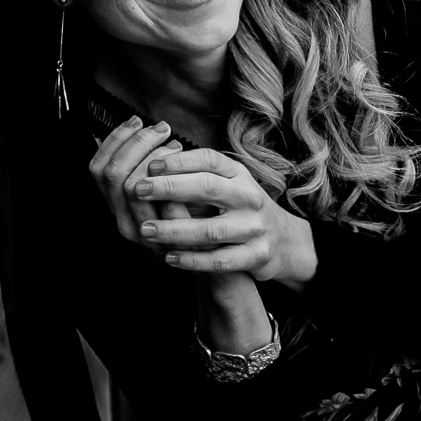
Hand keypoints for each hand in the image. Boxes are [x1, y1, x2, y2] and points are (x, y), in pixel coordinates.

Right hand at [88, 117, 185, 245]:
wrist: (213, 253)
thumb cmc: (187, 212)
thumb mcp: (158, 186)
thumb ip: (139, 164)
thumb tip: (126, 127)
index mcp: (114, 205)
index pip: (98, 168)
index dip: (114, 140)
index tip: (136, 121)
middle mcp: (122, 221)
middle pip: (114, 174)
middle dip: (137, 144)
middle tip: (161, 129)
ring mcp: (144, 234)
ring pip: (135, 187)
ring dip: (155, 159)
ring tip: (176, 145)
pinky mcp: (170, 239)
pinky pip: (165, 205)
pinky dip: (175, 180)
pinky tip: (190, 165)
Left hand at [134, 147, 318, 287]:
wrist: (283, 240)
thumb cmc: (239, 206)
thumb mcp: (225, 182)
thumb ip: (193, 174)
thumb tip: (146, 162)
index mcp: (238, 174)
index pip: (209, 160)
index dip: (179, 161)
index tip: (150, 164)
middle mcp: (248, 197)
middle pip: (208, 188)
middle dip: (170, 188)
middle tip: (138, 190)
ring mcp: (255, 227)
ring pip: (211, 229)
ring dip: (175, 230)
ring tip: (145, 229)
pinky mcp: (257, 255)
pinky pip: (221, 259)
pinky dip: (193, 260)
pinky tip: (169, 257)